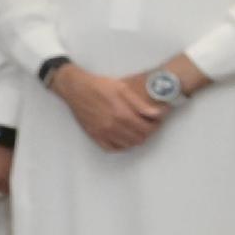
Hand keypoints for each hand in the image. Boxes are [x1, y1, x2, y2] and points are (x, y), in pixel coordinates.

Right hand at [49, 65, 164, 152]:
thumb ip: (141, 104)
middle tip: (147, 124)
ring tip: (136, 129)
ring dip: (135, 139)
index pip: (148, 129)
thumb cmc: (100, 85)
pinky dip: (120, 146)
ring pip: (128, 145)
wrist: (76, 88)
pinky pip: (111, 148)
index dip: (156, 125)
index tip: (156, 120)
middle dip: (147, 132)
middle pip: (139, 139)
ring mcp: (103, 133)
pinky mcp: (94, 135)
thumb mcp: (123, 89)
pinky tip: (122, 137)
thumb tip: (158, 114)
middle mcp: (113, 127)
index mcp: (123, 114)